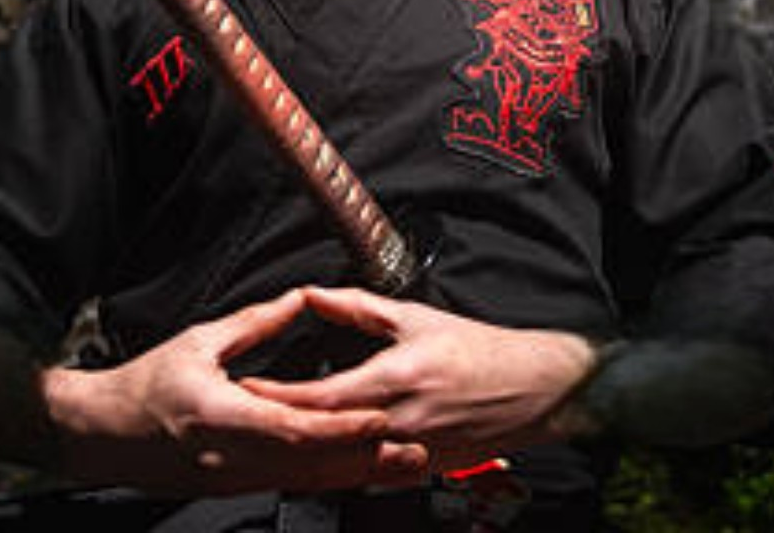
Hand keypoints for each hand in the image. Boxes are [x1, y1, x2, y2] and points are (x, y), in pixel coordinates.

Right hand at [41, 288, 429, 494]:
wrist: (100, 435)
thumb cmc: (145, 384)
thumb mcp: (200, 341)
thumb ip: (255, 324)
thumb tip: (298, 299)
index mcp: (222, 417)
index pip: (294, 430)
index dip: (341, 428)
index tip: (378, 417)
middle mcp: (231, 459)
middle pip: (310, 467)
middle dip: (365, 461)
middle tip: (413, 452)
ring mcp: (231, 480)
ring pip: (304, 483)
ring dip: (352, 475)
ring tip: (398, 467)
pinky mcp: (230, 488)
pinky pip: (286, 486)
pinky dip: (324, 479)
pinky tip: (351, 473)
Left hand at [241, 287, 599, 473]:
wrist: (532, 389)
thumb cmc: (476, 349)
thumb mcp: (414, 317)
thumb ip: (357, 307)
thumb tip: (312, 296)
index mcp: (396, 379)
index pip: (323, 396)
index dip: (281, 396)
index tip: (248, 389)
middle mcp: (399, 423)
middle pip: (325, 437)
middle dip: (281, 433)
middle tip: (240, 426)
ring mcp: (410, 454)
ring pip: (344, 466)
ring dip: (304, 460)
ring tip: (266, 452)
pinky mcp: (422, 473)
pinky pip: (370, 478)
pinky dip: (339, 472)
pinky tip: (315, 468)